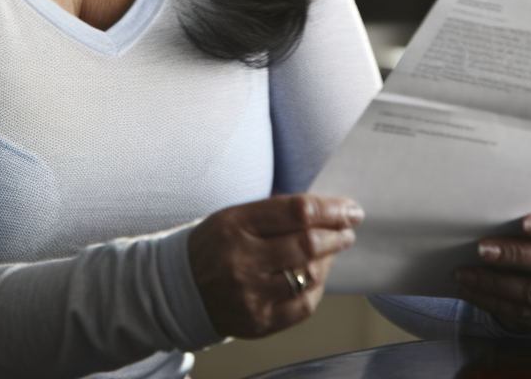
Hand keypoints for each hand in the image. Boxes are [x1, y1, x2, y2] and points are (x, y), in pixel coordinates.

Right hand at [188, 194, 362, 338]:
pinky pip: (303, 305)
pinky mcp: (258, 321)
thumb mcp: (236, 215)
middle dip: (337, 234)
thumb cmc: (215, 244)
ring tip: (332, 249)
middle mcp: (243, 260)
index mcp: (237, 224)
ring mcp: (251, 294)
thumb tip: (324, 209)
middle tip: (348, 228)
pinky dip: (318, 287)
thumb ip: (276, 212)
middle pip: (308, 244)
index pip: (297, 211)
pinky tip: (318, 276)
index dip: (331, 209)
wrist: (180, 288)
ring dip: (330, 259)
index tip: (350, 209)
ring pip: (309, 275)